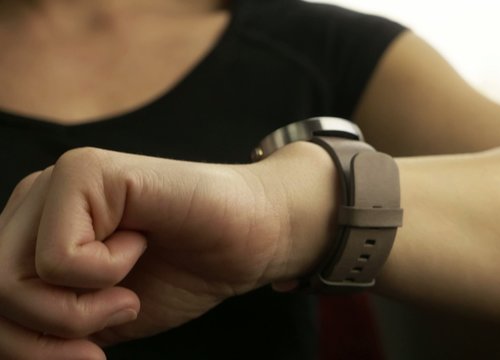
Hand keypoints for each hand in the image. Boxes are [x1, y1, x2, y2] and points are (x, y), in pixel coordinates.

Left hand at [0, 144, 337, 355]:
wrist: (252, 237)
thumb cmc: (186, 271)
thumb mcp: (100, 320)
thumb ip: (48, 331)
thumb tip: (4, 348)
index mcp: (33, 233)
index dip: (29, 348)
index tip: (90, 356)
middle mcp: (36, 202)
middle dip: (47, 337)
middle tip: (113, 320)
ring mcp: (59, 182)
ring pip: (8, 279)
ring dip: (78, 311)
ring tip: (127, 291)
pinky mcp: (89, 170)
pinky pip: (58, 257)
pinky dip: (104, 275)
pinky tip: (140, 246)